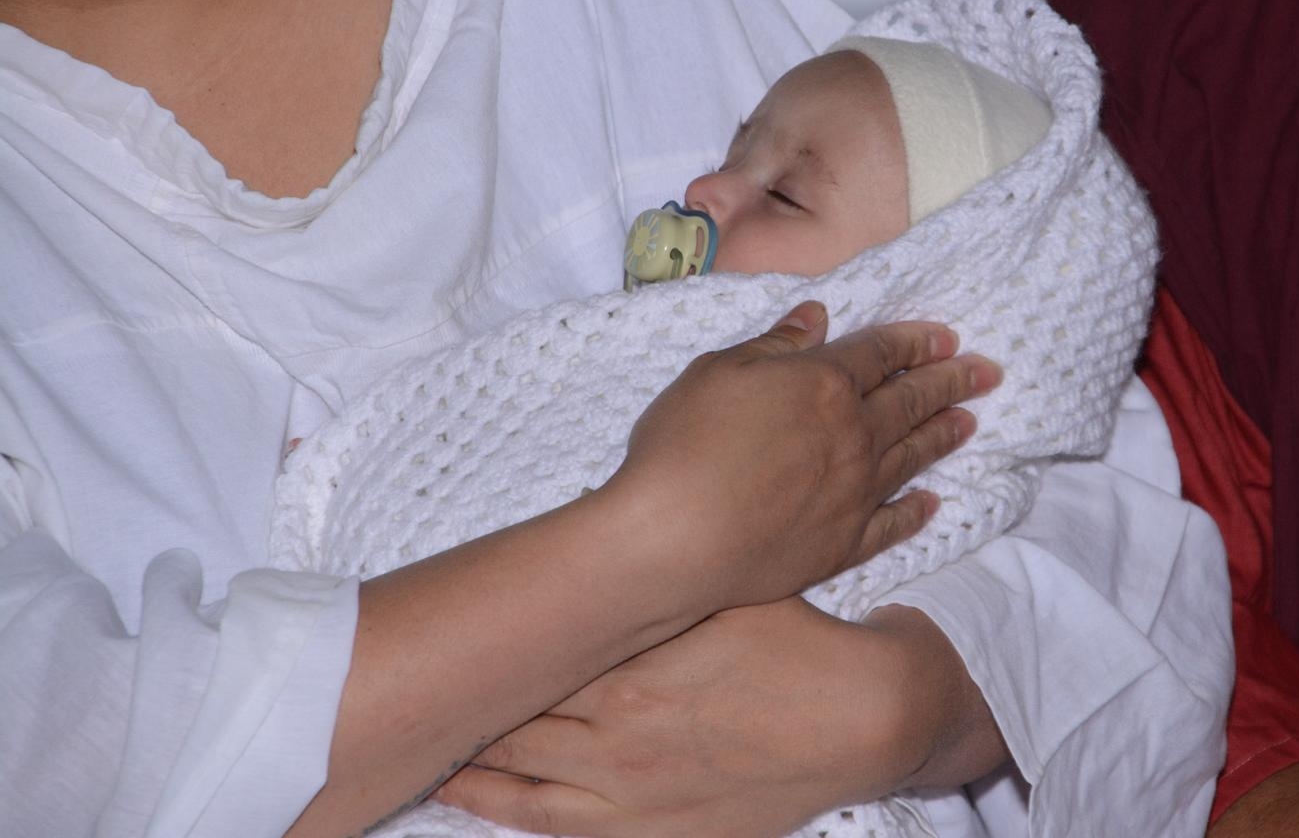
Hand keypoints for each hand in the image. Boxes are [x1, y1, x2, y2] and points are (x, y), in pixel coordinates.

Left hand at [433, 597, 1004, 836]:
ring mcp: (622, 778)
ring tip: (409, 726)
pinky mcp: (642, 826)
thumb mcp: (730, 586)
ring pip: (513, 761)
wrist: (866, 720)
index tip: (428, 618)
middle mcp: (613, 716)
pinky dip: (492, 804)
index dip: (478, 634)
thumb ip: (663, 574)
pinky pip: (545, 819)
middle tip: (391, 674)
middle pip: (510, 699)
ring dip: (460, 743)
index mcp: (631, 650)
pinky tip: (455, 790)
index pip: (532, 642)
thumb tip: (601, 532)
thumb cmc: (803, 645)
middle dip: (456, 686)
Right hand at [605, 300, 1000, 611]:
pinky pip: (893, 523)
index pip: (883, 353)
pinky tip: (932, 503)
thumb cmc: (683, 445)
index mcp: (824, 383)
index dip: (917, 341)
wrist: (674, 540)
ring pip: (913, 456)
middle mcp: (853, 435)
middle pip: (912, 401)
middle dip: (953, 381)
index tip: (948, 337)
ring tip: (971, 421)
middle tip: (989, 372)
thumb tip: (817, 318)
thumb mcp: (719, 371)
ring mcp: (854, 493)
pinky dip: (916, 511)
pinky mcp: (843, 544)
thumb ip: (775, 345)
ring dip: (944, 435)